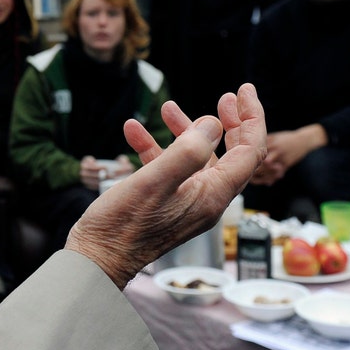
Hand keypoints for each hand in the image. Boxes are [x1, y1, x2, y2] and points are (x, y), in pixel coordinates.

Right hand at [66, 84, 265, 288]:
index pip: (249, 152)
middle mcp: (206, 199)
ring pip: (197, 158)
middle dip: (228, 122)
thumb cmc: (123, 226)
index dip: (251, 118)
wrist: (98, 258)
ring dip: (184, 130)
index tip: (243, 91)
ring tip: (166, 108)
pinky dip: (155, 147)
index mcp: (213, 196)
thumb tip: (212, 124)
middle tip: (224, 97)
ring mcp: (186, 201)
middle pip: (231, 153)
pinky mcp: (165, 202)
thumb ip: (187, 151)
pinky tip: (133, 131)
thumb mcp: (154, 182)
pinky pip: (169, 168)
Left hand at [251, 125, 324, 185]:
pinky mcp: (287, 164)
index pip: (256, 152)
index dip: (248, 159)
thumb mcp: (273, 137)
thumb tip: (248, 149)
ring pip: (269, 171)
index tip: (241, 164)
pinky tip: (268, 183)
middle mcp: (275, 151)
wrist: (304, 140)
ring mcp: (281, 158)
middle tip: (246, 175)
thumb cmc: (285, 138)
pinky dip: (272, 179)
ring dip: (262, 177)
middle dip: (253, 170)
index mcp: (270, 143)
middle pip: (261, 163)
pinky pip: (278, 174)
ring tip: (254, 180)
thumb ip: (262, 144)